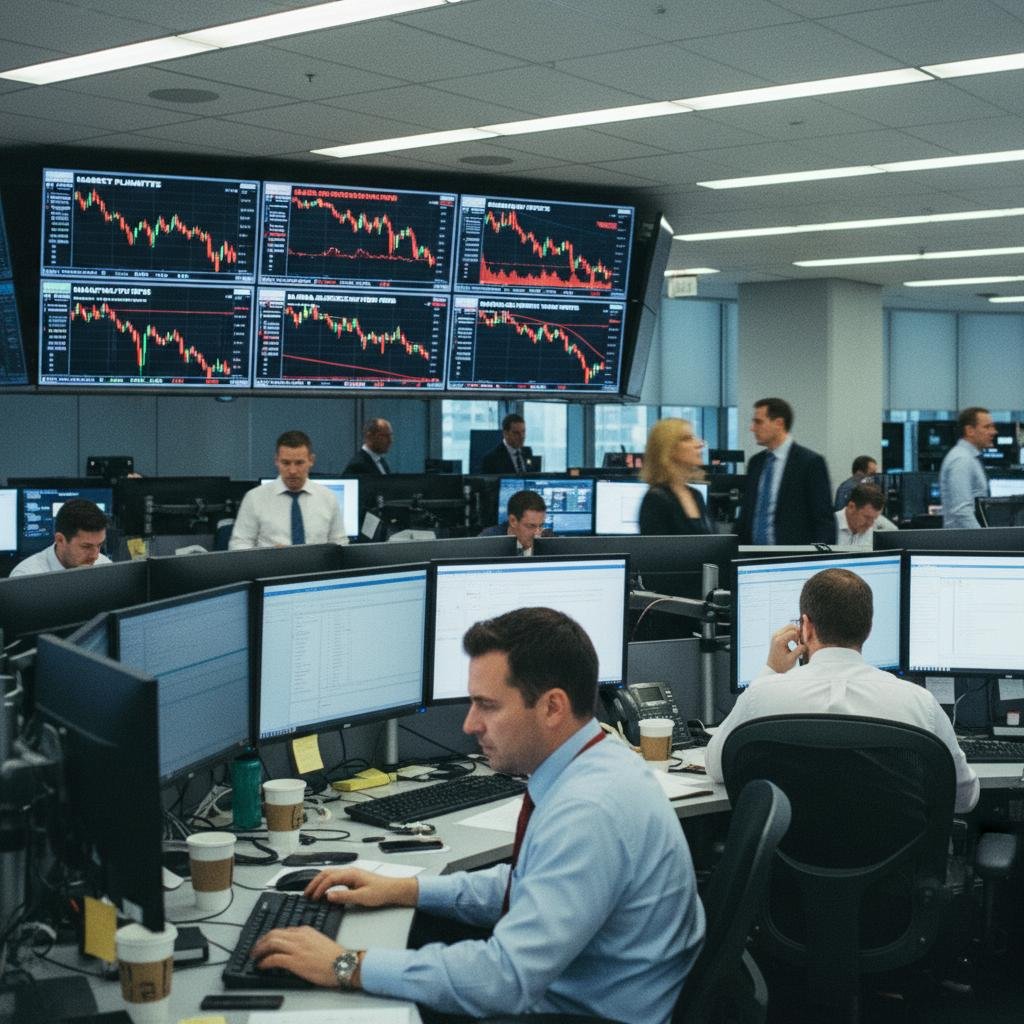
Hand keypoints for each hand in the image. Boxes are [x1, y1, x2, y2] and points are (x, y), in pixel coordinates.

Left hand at [250, 926, 345, 987]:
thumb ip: (306, 940)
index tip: (266, 942)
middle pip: (274, 933)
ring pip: (271, 943)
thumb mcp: (319, 941)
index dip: (271, 936)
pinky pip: (274, 959)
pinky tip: (261, 965)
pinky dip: (264, 961)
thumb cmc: (334, 956)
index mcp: (306, 930)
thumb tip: (296, 947)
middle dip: (261, 940)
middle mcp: (299, 936)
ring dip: (260, 949)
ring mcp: (296, 948)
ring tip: (255, 955)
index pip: (283, 930)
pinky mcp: (294, 961)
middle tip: (256, 947)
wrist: (343, 964)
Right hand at [304, 867, 418, 907]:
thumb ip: (344, 896)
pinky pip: (335, 878)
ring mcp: (351, 874)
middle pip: (327, 873)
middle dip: (315, 883)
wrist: (393, 890)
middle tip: (306, 894)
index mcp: (351, 874)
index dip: (319, 888)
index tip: (313, 898)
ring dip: (319, 882)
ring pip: (330, 874)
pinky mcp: (353, 879)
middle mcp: (350, 871)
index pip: (330, 878)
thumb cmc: (381, 892)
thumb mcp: (362, 897)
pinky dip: (326, 883)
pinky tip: (324, 890)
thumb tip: (329, 896)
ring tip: (311, 892)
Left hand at [766, 623, 805, 673]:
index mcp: (779, 641)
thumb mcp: (792, 658)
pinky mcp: (776, 636)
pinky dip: (792, 634)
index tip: (805, 642)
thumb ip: (800, 650)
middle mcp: (776, 635)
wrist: (773, 668)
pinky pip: (786, 631)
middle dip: (799, 632)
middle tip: (803, 641)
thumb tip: (807, 643)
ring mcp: (775, 635)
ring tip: (799, 643)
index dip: (801, 635)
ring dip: (796, 633)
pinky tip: (795, 642)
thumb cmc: (782, 665)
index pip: (793, 631)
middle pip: (791, 626)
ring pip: (789, 627)